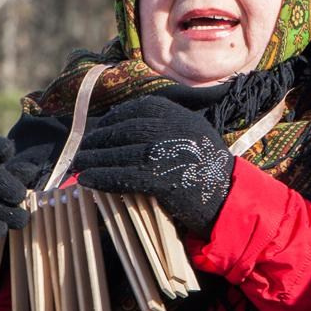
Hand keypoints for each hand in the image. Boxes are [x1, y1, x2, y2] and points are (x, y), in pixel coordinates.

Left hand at [73, 95, 233, 236]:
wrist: (231, 202)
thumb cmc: (207, 173)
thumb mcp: (193, 137)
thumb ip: (167, 128)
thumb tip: (125, 131)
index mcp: (181, 115)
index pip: (139, 108)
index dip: (114, 118)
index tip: (98, 128)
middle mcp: (175, 129)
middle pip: (127, 129)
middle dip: (99, 139)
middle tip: (81, 150)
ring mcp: (170, 153)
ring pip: (122, 152)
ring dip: (95, 159)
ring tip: (79, 165)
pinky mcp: (165, 179)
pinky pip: (125, 175)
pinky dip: (102, 178)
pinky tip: (87, 181)